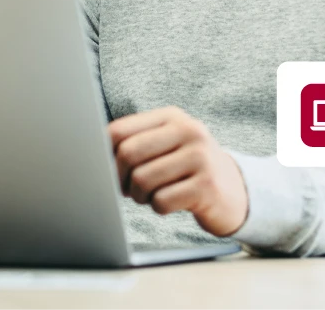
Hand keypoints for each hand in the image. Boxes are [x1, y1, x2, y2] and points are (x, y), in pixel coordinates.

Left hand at [107, 106, 248, 237]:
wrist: (233, 190)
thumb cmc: (185, 168)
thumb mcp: (166, 144)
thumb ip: (135, 142)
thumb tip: (91, 156)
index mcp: (172, 116)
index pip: (118, 131)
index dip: (104, 156)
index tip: (109, 171)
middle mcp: (188, 130)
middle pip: (128, 154)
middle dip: (120, 179)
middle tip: (130, 189)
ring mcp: (200, 156)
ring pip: (142, 180)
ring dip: (140, 196)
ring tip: (152, 195)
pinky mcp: (206, 186)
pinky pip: (161, 201)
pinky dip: (158, 208)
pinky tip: (170, 202)